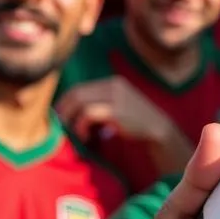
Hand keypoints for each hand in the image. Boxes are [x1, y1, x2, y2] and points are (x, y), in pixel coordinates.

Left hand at [57, 76, 178, 143]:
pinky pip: (88, 114)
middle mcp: (114, 86)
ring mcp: (116, 97)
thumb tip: (73, 111)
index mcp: (113, 82)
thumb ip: (102, 102)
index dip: (66, 101)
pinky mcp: (116, 111)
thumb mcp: (120, 105)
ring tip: (74, 132)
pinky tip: (84, 136)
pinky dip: (80, 126)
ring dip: (71, 119)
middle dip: (64, 109)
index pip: (81, 87)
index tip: (60, 115)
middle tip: (60, 124)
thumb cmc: (137, 122)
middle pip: (77, 93)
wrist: (159, 129)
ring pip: (80, 102)